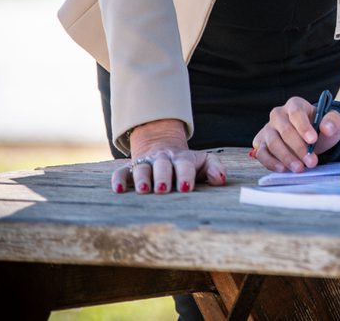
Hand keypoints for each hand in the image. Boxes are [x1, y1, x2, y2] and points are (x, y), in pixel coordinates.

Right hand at [110, 118, 225, 194]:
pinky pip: (121, 172)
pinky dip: (118, 180)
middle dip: (162, 176)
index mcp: (181, 159)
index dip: (185, 175)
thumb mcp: (203, 162)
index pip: (184, 165)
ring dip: (142, 179)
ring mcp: (145, 163)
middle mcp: (162, 160)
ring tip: (144, 191)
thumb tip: (221, 179)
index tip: (186, 188)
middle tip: (163, 189)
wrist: (163, 148)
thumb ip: (215, 168)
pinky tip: (119, 190)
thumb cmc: (187, 163)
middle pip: (162, 165)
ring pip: (141, 168)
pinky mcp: (129, 169)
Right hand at [253, 96, 339, 172]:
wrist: (312, 141)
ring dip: (286, 157)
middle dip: (299, 148)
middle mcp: (278, 115)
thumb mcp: (333, 123)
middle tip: (311, 161)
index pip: (296, 113)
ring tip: (299, 168)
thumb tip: (327, 128)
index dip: (304, 127)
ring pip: (273, 143)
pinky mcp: (261, 144)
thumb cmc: (320, 129)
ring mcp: (268, 129)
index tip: (313, 140)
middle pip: (285, 130)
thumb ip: (333, 122)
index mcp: (295, 105)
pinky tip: (282, 169)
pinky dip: (271, 162)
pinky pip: (261, 153)